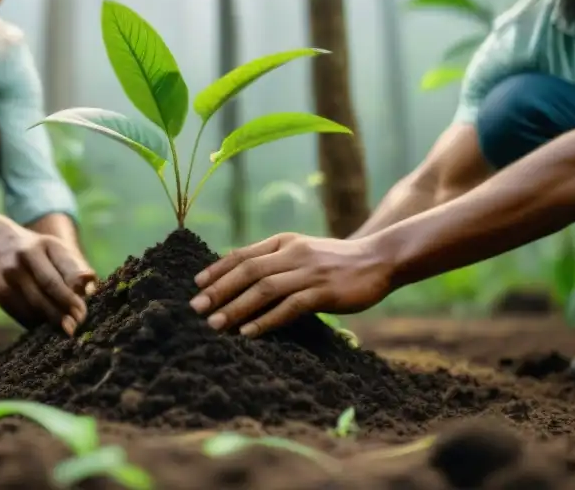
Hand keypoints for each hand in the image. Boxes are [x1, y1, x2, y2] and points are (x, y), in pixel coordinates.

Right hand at [0, 224, 96, 335]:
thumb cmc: (40, 250)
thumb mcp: (57, 249)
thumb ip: (74, 267)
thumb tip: (90, 283)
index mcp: (37, 248)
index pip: (53, 279)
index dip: (68, 298)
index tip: (82, 314)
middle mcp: (19, 263)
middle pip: (41, 295)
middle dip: (60, 314)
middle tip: (75, 328)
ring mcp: (6, 280)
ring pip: (31, 308)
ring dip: (49, 321)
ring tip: (66, 329)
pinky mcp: (0, 296)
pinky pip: (21, 315)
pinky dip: (37, 322)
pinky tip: (49, 325)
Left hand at [189, 232, 391, 336]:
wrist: (378, 260)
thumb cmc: (335, 261)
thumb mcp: (301, 251)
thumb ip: (275, 259)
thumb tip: (240, 274)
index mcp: (284, 242)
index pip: (243, 254)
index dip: (217, 268)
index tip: (196, 284)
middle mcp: (293, 253)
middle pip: (248, 271)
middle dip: (219, 290)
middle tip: (196, 308)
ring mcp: (308, 272)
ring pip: (264, 289)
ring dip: (237, 307)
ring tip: (216, 324)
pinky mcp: (324, 292)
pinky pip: (289, 307)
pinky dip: (267, 320)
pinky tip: (250, 333)